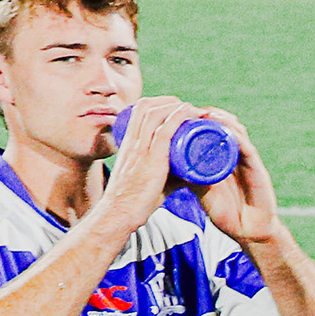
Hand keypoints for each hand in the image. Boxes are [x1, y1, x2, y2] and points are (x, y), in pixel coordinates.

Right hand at [96, 94, 206, 237]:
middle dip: (169, 101)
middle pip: (147, 107)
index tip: (176, 108)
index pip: (139, 112)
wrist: (120, 214)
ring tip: (194, 109)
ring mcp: (140, 149)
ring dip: (176, 106)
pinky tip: (189, 112)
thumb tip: (192, 175)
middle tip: (188, 107)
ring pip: (155, 114)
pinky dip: (177, 117)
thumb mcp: (153, 180)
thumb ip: (171, 176)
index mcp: (129, 144)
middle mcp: (132, 142)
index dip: (158, 104)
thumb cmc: (137, 201)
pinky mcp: (150, 159)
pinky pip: (163, 130)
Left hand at [186, 104, 282, 247]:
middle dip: (210, 114)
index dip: (202, 118)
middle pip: (227, 126)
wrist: (248, 231)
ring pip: (237, 132)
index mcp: (226, 157)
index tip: (183, 111)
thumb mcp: (202, 190)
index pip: (216, 130)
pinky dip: (236, 137)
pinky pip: (247, 148)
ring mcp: (249, 160)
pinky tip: (226, 129)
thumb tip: (166, 163)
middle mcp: (239, 154)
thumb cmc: (226, 213)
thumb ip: (189, 176)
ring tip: (206, 113)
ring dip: (223, 120)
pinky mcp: (257, 169)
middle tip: (192, 109)